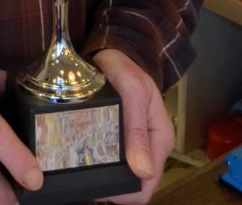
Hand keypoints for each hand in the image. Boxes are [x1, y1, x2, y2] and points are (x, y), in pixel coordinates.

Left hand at [92, 49, 174, 203]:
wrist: (113, 50)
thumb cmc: (124, 66)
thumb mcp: (132, 90)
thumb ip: (137, 128)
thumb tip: (142, 171)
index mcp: (160, 138)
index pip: (148, 183)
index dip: (125, 194)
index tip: (98, 191)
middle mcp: (151, 145)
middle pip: (135, 184)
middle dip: (113, 189)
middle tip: (85, 184)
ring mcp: (137, 143)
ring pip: (124, 175)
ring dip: (105, 179)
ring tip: (82, 176)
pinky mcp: (122, 138)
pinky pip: (115, 162)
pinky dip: (101, 166)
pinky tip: (86, 164)